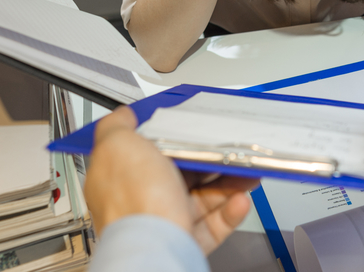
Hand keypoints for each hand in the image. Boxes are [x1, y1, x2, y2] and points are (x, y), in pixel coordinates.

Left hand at [84, 107, 257, 254]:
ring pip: (203, 197)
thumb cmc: (134, 201)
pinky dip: (230, 211)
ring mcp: (166, 221)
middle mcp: (142, 200)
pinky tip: (239, 199)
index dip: (169, 137)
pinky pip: (215, 224)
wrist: (154, 248)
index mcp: (123, 177)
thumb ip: (118, 126)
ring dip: (228, 182)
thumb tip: (123, 115)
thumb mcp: (117, 145)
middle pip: (180, 173)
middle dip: (207, 159)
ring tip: (245, 170)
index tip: (191, 127)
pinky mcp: (188, 241)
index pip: (147, 151)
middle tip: (227, 148)